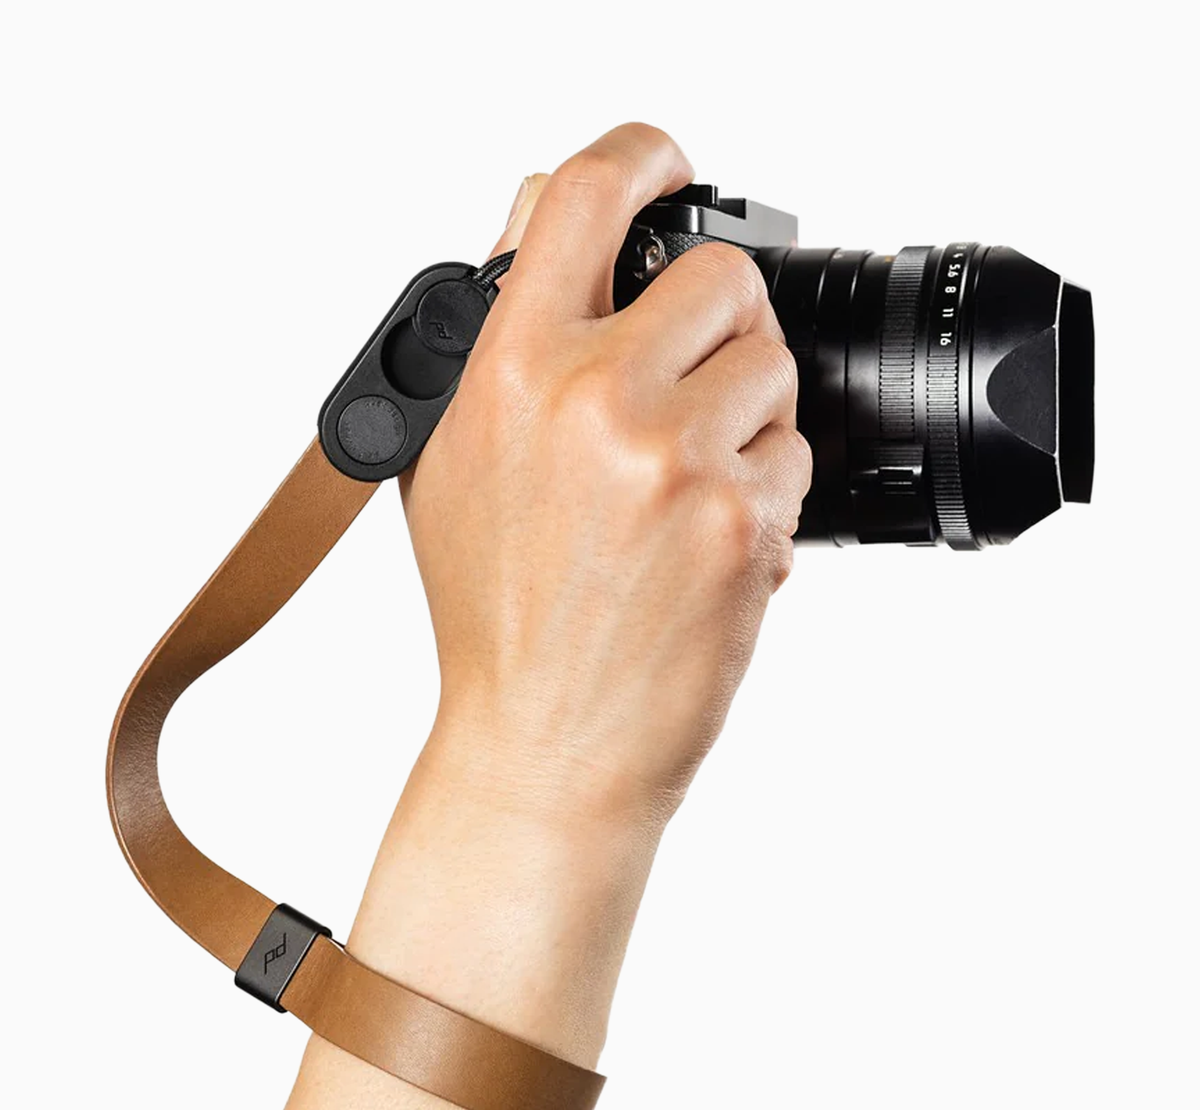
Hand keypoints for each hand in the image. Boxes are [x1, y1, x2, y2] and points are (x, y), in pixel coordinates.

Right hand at [402, 123, 810, 834]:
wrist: (545, 746)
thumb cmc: (495, 617)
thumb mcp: (448, 461)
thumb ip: (494, 332)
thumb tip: (533, 218)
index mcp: (508, 369)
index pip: (584, 193)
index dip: (641, 157)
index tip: (669, 168)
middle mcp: (593, 398)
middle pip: (720, 279)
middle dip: (718, 328)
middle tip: (689, 390)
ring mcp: (675, 459)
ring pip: (771, 368)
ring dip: (745, 417)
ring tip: (685, 489)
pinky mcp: (741, 521)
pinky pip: (794, 455)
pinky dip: (763, 491)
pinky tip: (705, 543)